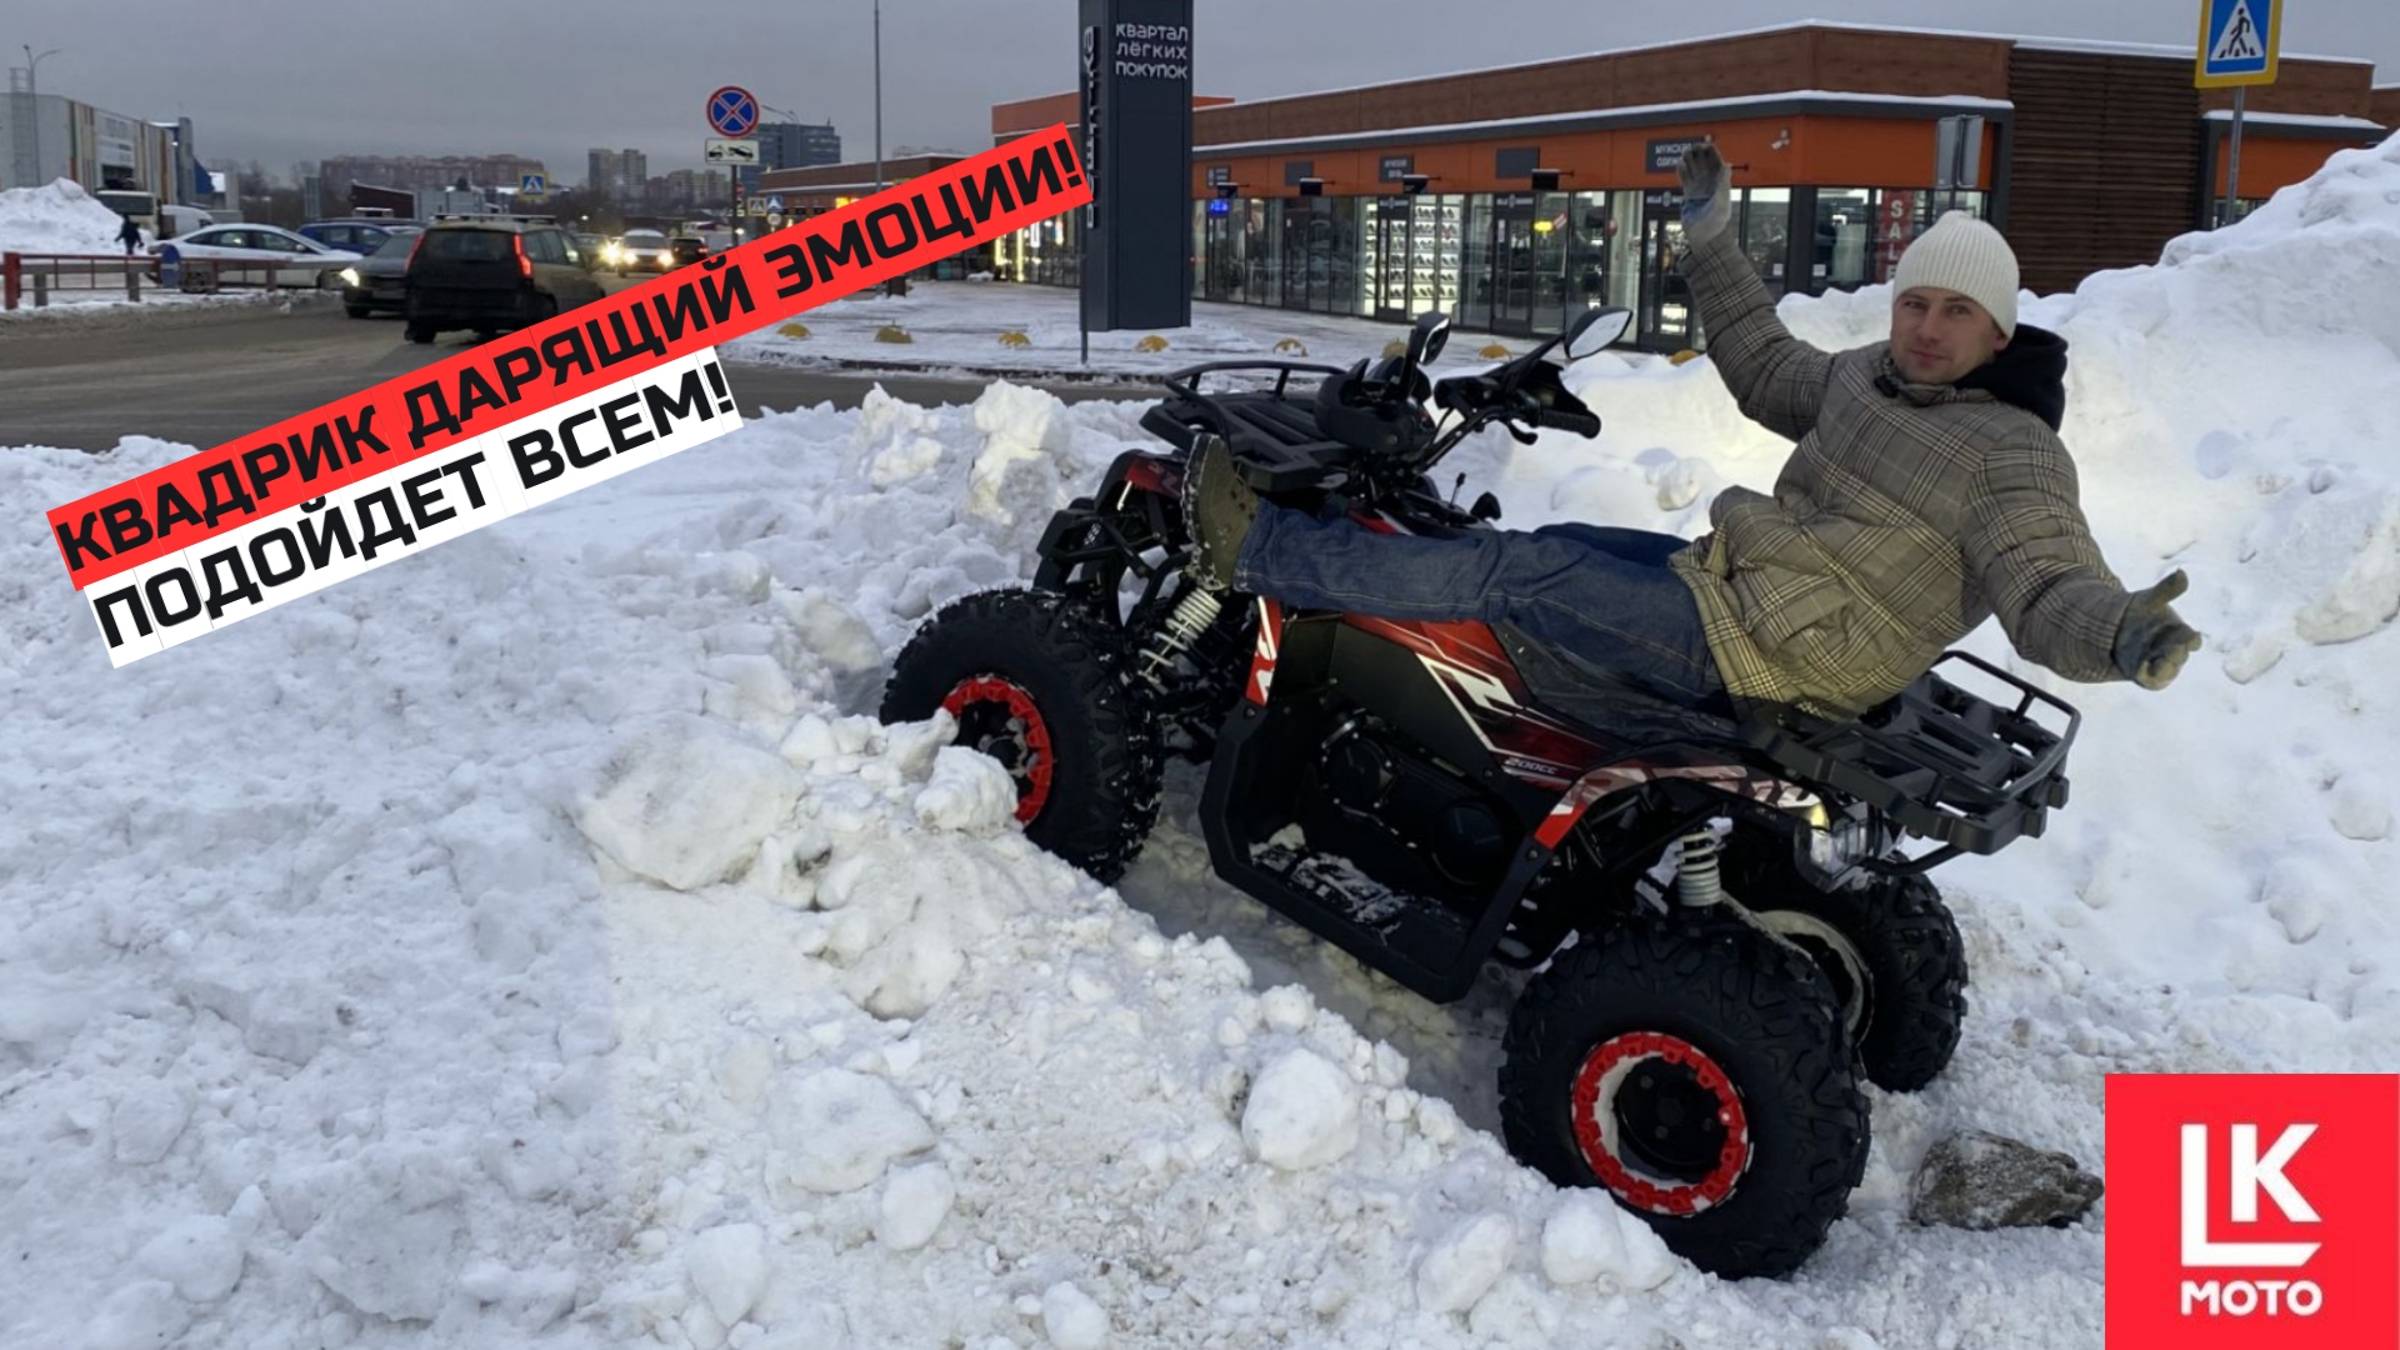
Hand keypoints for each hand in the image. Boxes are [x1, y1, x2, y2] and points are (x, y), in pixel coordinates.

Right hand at [1677, 143, 1733, 246]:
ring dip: (1689, 160)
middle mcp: (1710, 184)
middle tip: (1691, 146)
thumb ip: (1724, 183)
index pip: (1716, 162)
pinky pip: (1685, 179)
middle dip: (1698, 153)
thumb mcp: (1722, 201)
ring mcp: (1699, 188)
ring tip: (1684, 153)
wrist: (1705, 236)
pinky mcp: (1690, 195)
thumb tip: (1727, 165)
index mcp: (1720, 183)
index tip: (1704, 143)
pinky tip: (1680, 165)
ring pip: (1693, 169)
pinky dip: (1682, 171)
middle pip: (1703, 163)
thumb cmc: (1716, 222)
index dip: (1711, 151)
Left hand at [2112, 570, 2203, 690]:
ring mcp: (2159, 664)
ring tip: (2157, 664)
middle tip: (2175, 650)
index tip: (2190, 637)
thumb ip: (2166, 589)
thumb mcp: (2149, 600)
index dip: (2191, 639)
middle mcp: (2173, 651)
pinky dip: (2148, 677)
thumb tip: (2182, 572)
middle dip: (2177, 653)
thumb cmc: (2140, 613)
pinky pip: (2151, 681)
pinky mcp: (2145, 675)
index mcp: (2180, 633)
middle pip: (2180, 656)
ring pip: (2167, 671)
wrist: (2114, 630)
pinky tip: (2140, 669)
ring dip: (2164, 668)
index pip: (2191, 639)